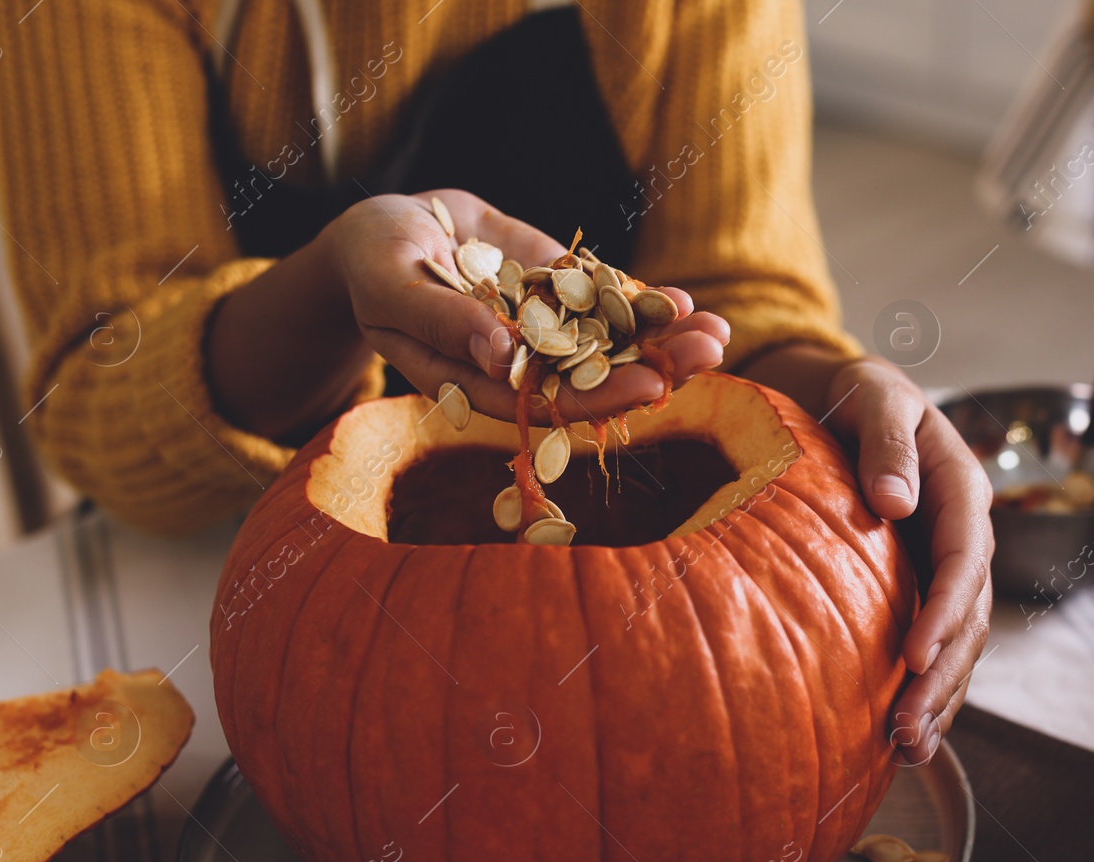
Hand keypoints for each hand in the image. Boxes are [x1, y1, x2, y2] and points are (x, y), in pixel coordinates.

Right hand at [326, 189, 727, 421]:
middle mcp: (519, 365)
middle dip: (653, 367)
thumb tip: (500, 354)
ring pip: (610, 343)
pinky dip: (645, 303)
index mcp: (476, 382)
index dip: (596, 396)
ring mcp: (543, 330)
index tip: (649, 385)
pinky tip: (687, 303)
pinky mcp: (557, 293)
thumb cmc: (375, 260)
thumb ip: (442, 321)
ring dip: (665, 341)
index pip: (545, 402)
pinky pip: (606, 303)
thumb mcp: (394, 284)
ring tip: (718, 332)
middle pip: (591, 378)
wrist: (389, 226)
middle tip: (708, 357)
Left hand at [742, 348, 993, 763]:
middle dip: (944, 678)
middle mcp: (964, 537)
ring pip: (959, 644)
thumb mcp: (875, 398)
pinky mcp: (921, 590)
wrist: (850, 400)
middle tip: (907, 729)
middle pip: (970, 618)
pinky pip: (934, 646)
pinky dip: (925, 691)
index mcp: (961, 491)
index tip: (915, 656)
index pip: (966, 559)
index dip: (947, 611)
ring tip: (907, 749)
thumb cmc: (860, 396)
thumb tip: (894, 503)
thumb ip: (887, 444)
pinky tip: (903, 737)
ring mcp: (946, 568)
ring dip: (939, 699)